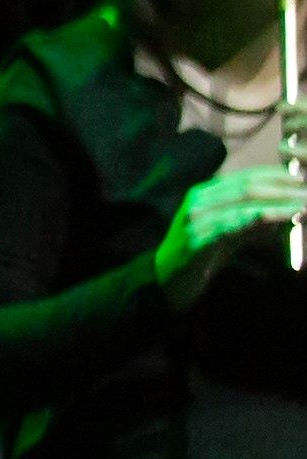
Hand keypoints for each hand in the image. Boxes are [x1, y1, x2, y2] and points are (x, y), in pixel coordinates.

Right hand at [160, 155, 306, 298]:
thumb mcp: (230, 235)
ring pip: (243, 205)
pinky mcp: (196, 241)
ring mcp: (196, 220)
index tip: (304, 179)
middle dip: (284, 189)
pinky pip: (234, 227)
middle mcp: (198, 201)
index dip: (278, 176)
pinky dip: (261, 222)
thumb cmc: (201, 257)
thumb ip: (254, 224)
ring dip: (279, 206)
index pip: (246, 177)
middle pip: (247, 187)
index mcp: (204, 194)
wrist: (165, 282)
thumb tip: (289, 213)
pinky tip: (281, 223)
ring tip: (304, 207)